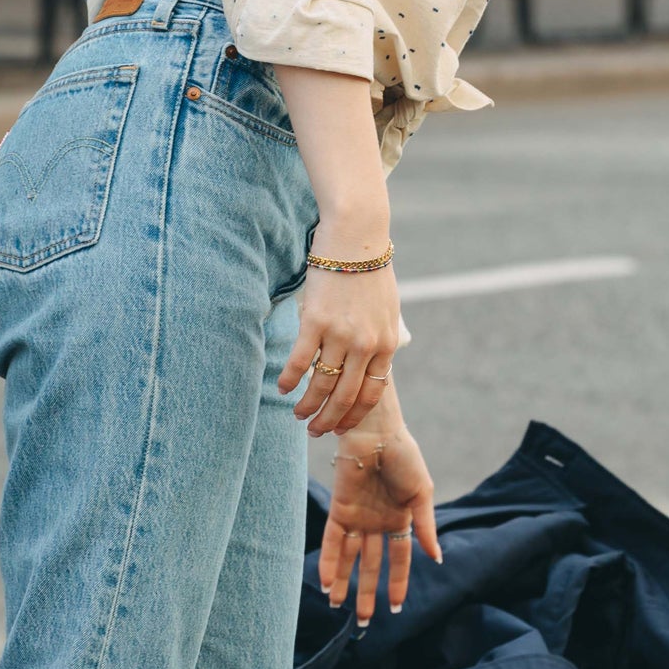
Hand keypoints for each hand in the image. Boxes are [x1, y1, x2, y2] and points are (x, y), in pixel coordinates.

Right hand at [278, 250, 403, 437]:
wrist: (357, 237)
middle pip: (345, 398)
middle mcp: (365, 345)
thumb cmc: (370, 270)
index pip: (370, 395)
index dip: (352, 416)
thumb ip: (377, 339)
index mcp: (385, 345)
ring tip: (297, 414)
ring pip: (321, 385)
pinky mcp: (316, 321)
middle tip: (315, 431)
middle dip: (328, 421)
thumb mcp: (386, 310)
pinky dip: (289, 379)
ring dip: (307, 406)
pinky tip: (281, 388)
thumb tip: (366, 363)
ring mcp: (340, 335)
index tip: (339, 426)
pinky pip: (299, 361)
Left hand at [320, 411, 440, 623]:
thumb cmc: (404, 457)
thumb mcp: (421, 495)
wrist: (378, 432)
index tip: (396, 608)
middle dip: (368, 592)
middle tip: (364, 621)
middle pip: (372, 565)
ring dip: (345, 582)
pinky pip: (334, 541)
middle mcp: (378, 523)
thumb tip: (437, 559)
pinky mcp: (340, 509)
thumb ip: (425, 527)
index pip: (400, 559)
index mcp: (401, 519)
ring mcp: (358, 517)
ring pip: (350, 558)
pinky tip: (326, 583)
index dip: (398, 583)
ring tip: (339, 607)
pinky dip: (330, 562)